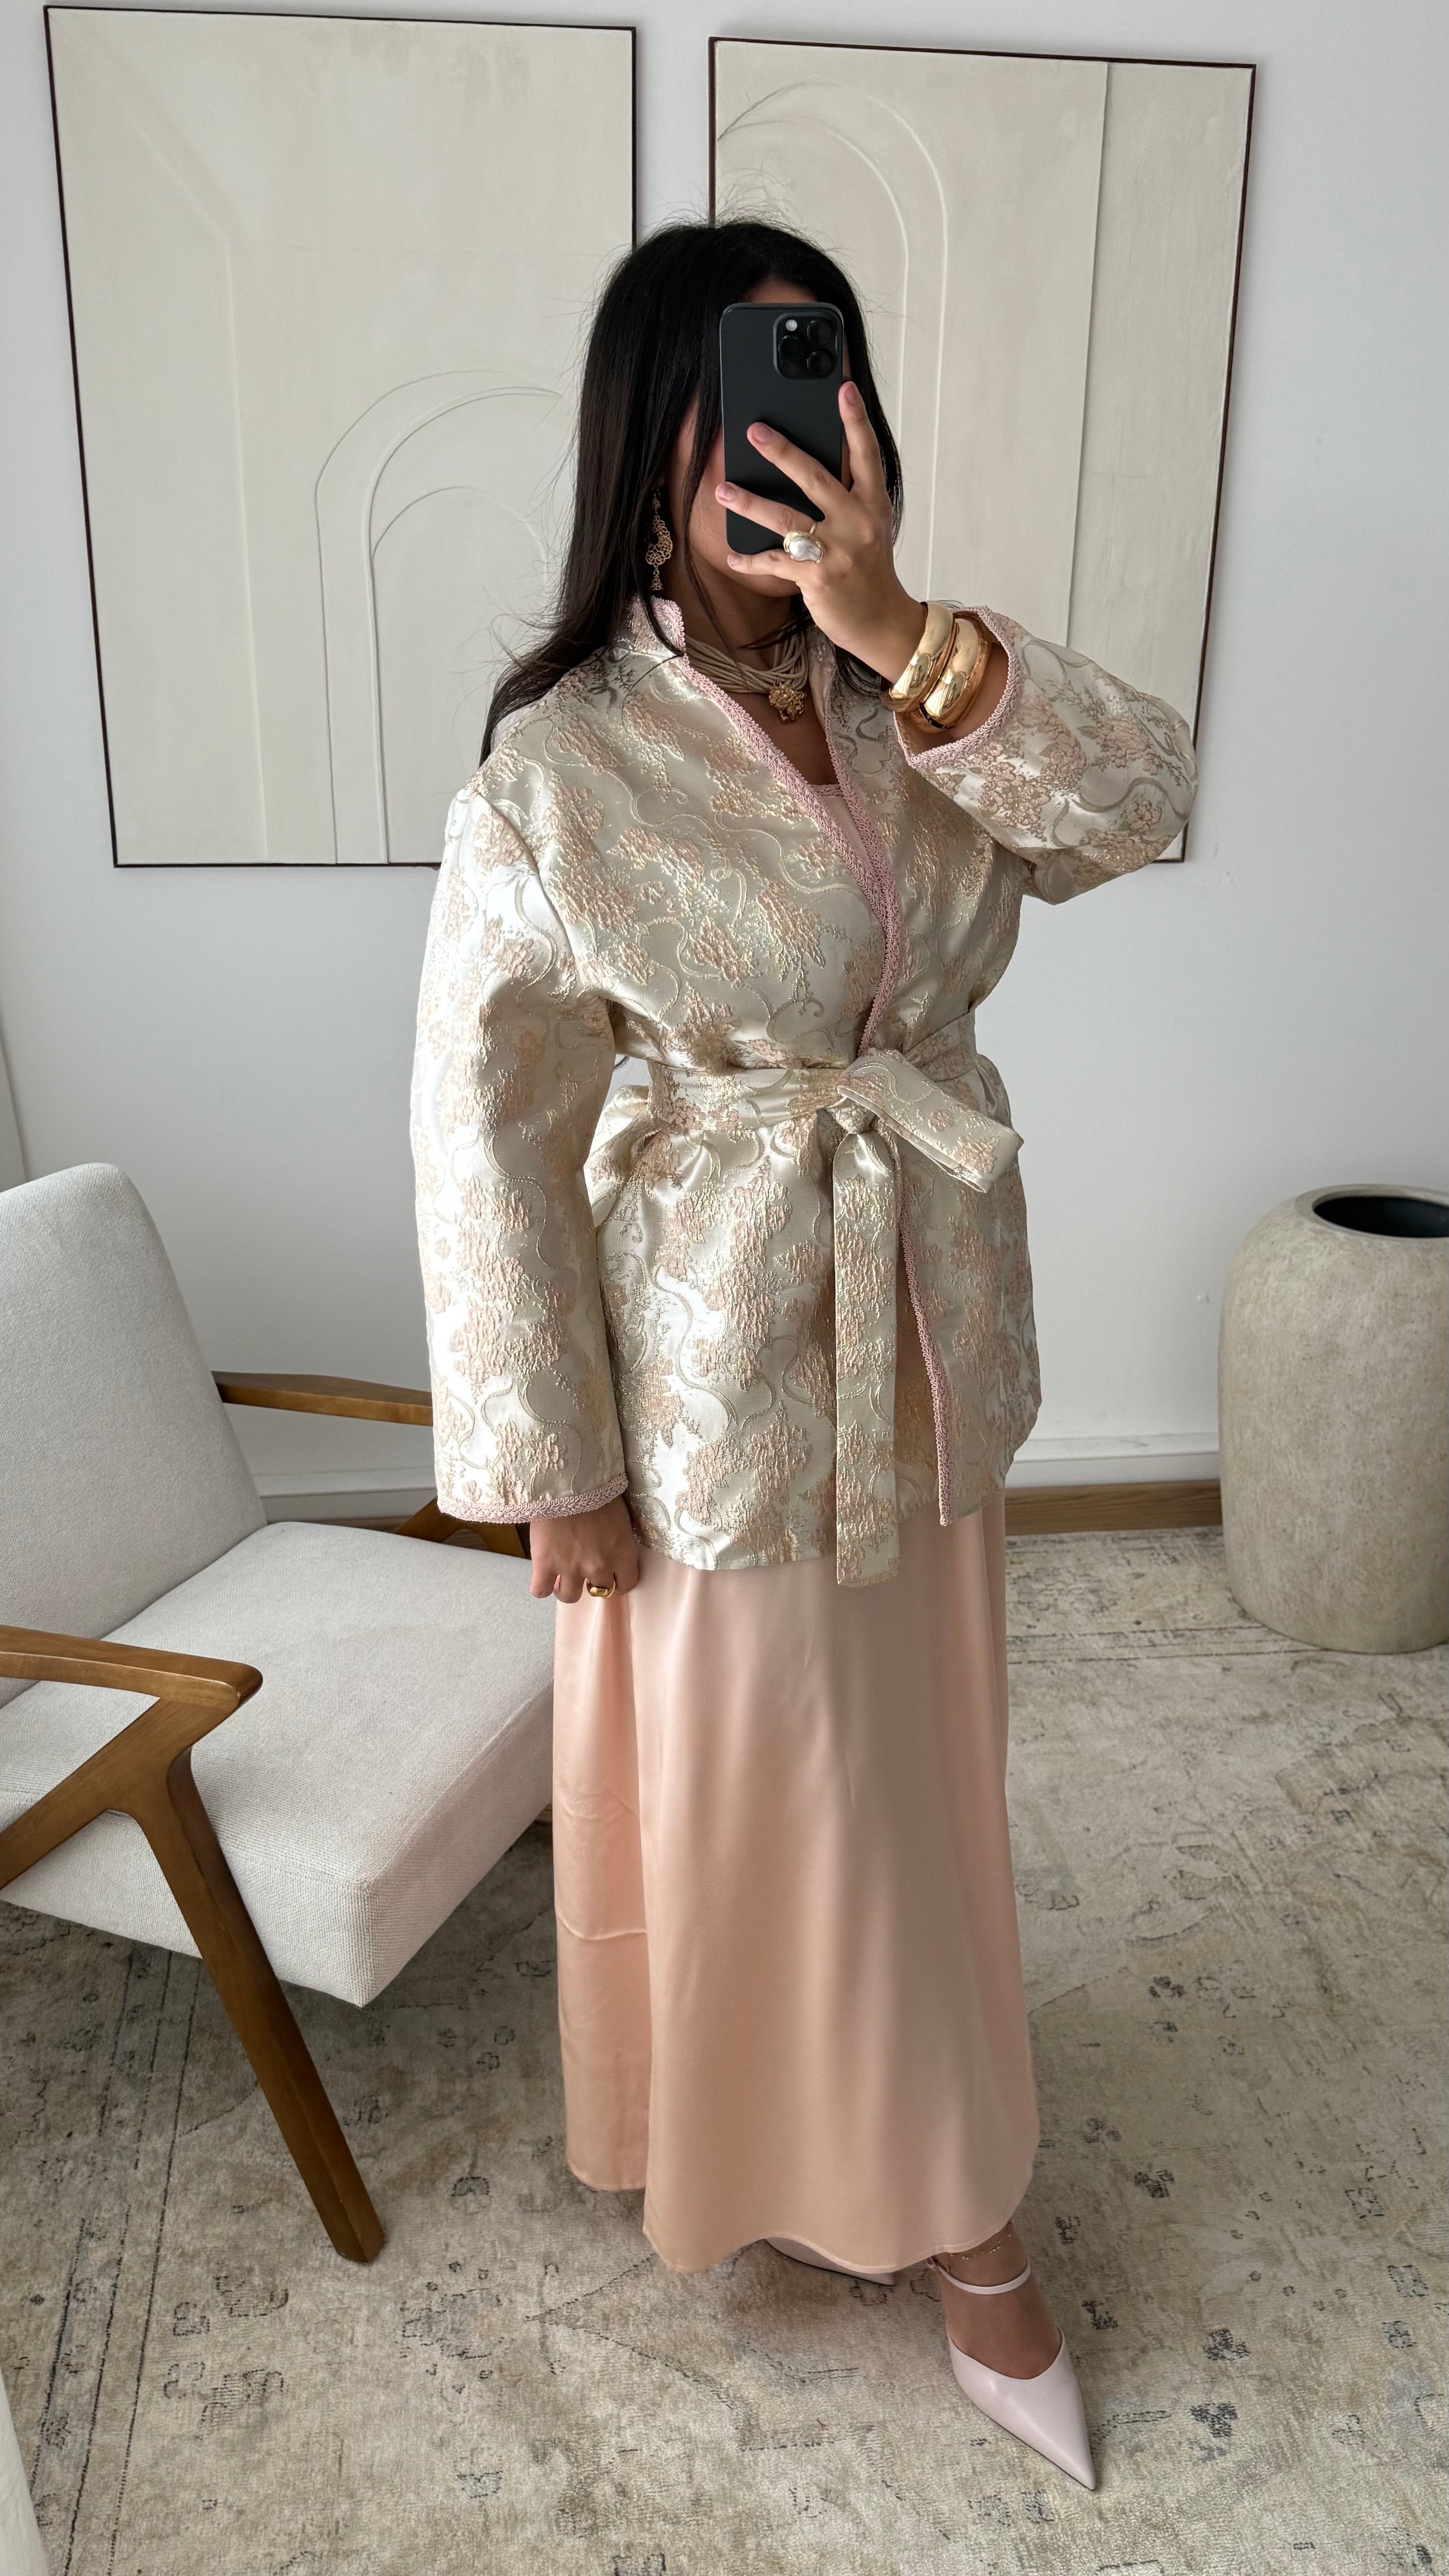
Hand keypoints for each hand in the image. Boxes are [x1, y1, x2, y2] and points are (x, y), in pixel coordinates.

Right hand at [529, 1497, 639, 1602]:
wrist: (567, 1480)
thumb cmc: (597, 1490)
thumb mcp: (620, 1516)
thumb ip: (618, 1540)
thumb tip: (611, 1547)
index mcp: (622, 1554)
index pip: (626, 1584)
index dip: (617, 1581)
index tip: (610, 1576)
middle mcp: (599, 1567)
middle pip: (599, 1591)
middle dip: (591, 1581)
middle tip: (583, 1568)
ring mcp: (571, 1569)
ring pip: (569, 1596)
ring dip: (566, 1587)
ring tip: (560, 1576)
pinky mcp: (545, 1565)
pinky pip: (540, 1591)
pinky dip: (541, 1586)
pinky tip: (542, 1576)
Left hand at [716, 381, 925, 683]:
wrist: (882, 622)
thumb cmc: (868, 571)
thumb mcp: (869, 529)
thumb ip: (845, 500)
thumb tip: (803, 470)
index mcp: (872, 504)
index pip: (865, 455)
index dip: (855, 421)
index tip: (843, 388)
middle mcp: (857, 522)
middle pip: (815, 478)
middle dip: (782, 452)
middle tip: (754, 430)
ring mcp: (837, 551)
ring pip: (786, 518)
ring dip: (750, 502)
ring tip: (723, 489)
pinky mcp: (818, 578)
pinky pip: (776, 562)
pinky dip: (751, 560)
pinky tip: (733, 556)